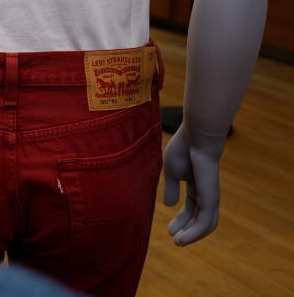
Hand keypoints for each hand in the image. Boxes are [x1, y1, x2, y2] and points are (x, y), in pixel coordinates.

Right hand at [162, 123, 227, 245]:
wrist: (196, 136)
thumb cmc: (184, 148)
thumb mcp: (171, 171)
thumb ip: (170, 188)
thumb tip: (168, 205)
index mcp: (196, 185)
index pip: (190, 208)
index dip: (181, 220)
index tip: (169, 230)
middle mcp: (206, 193)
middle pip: (199, 218)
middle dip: (187, 230)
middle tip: (175, 241)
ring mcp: (210, 196)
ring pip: (206, 223)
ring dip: (193, 236)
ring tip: (179, 242)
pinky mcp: (210, 198)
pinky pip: (205, 220)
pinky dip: (195, 232)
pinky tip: (184, 237)